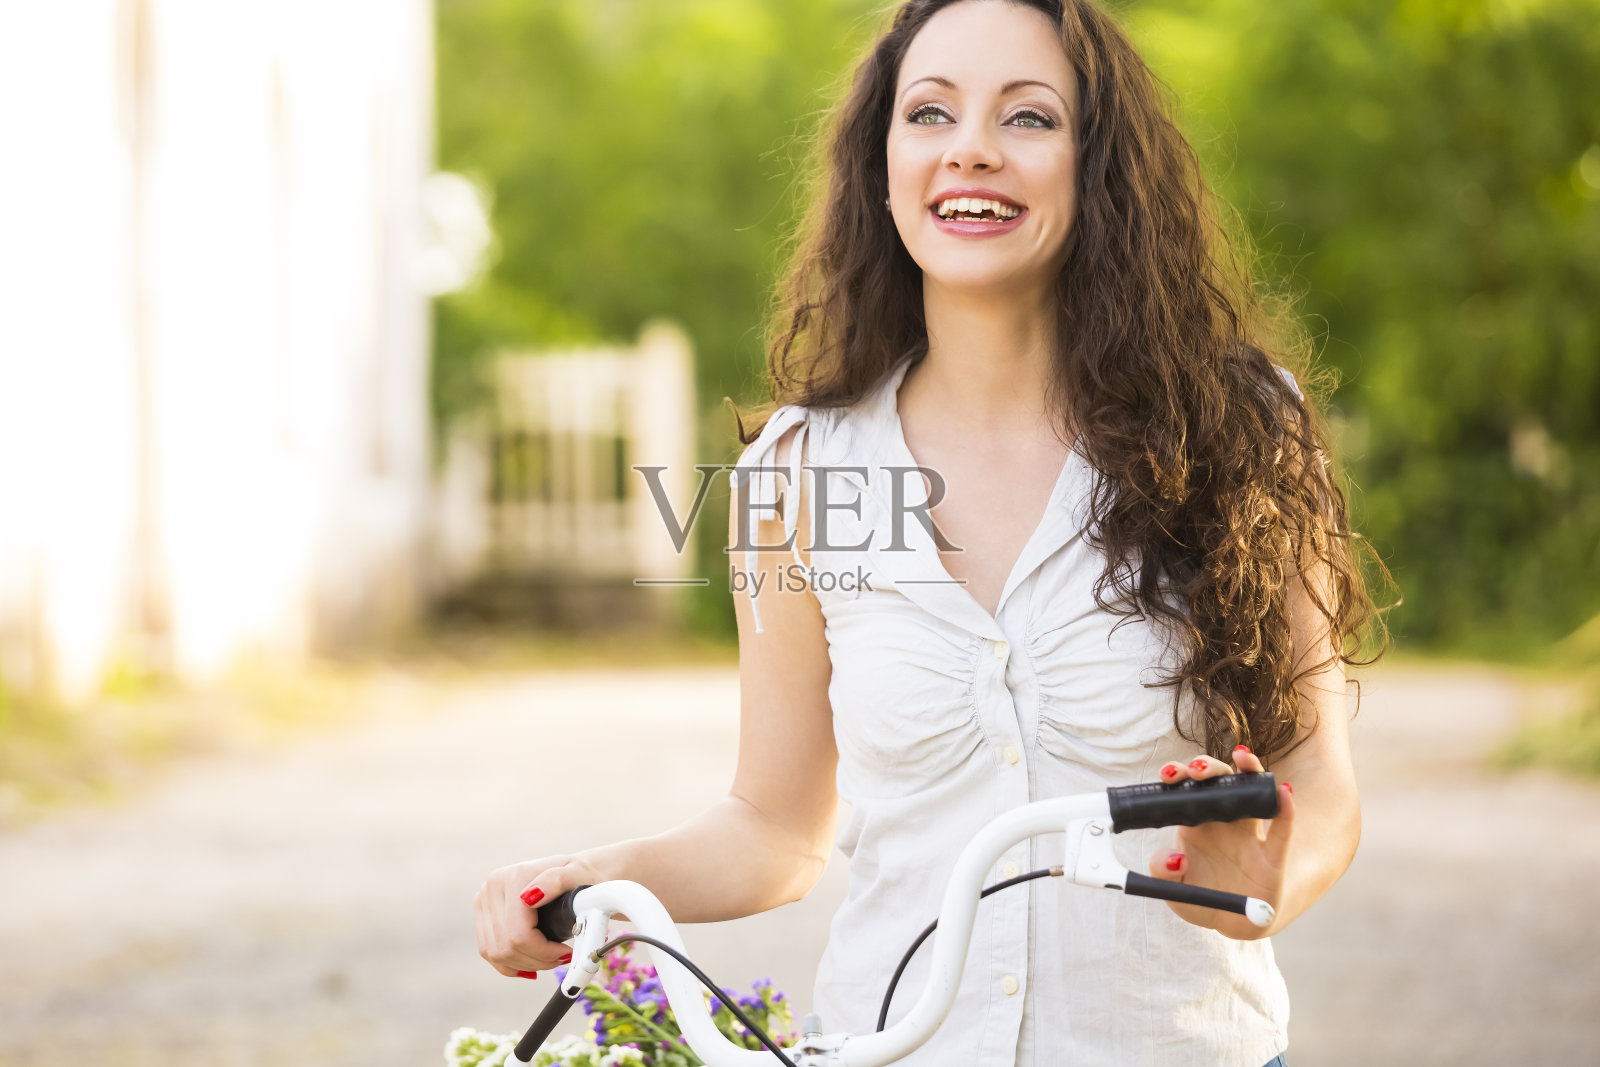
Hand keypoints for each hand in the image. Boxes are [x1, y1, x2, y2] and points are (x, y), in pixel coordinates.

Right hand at [474, 852, 606, 977]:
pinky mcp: (483, 915)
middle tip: (560, 958)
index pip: (518, 934)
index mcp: (513, 877)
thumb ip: (557, 880)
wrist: (571, 870)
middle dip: (536, 960)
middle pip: (505, 946)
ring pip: (496, 953)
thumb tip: (534, 895)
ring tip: (549, 960)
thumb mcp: (578, 872)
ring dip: (524, 964)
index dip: (543, 952)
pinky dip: (510, 964)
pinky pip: (489, 952)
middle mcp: (492, 888)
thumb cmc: (579, 874)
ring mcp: (484, 902)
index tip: (565, 952)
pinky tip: (529, 964)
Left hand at [1143, 746, 1295, 939]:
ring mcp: (1249, 834)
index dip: (1179, 775)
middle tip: (1198, 770)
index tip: (1168, 773)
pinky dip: (1286, 809)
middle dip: (1208, 768)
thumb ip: (1163, 874)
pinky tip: (1283, 792)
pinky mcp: (1273, 854)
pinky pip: (1282, 828)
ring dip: (1249, 771)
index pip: (1186, 790)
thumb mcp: (1174, 892)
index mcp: (1194, 825)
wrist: (1233, 925)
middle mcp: (1222, 821)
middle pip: (1218, 782)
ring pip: (1252, 792)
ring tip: (1242, 756)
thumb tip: (1174, 857)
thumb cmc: (1200, 900)